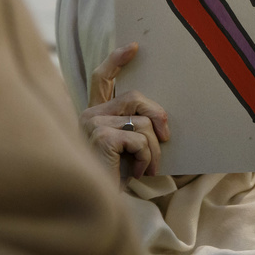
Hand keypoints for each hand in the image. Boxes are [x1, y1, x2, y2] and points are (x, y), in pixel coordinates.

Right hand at [78, 43, 170, 179]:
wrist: (94, 208)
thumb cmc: (112, 181)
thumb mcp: (124, 150)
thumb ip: (132, 129)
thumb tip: (159, 120)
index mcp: (93, 115)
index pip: (101, 78)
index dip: (116, 60)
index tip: (133, 46)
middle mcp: (88, 115)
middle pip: (135, 98)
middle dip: (158, 116)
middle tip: (166, 138)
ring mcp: (92, 124)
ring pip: (143, 123)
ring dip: (154, 150)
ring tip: (146, 168)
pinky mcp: (101, 137)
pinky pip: (140, 139)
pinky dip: (146, 159)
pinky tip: (136, 174)